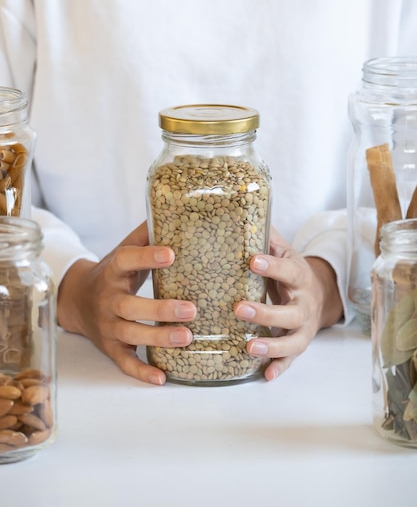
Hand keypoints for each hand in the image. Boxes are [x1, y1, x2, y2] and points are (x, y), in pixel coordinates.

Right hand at [57, 221, 195, 384]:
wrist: (77, 300)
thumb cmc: (112, 273)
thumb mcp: (123, 251)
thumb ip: (145, 236)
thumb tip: (171, 209)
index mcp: (113, 270)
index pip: (127, 261)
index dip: (147, 257)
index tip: (171, 254)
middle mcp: (108, 300)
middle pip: (131, 307)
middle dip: (161, 309)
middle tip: (191, 309)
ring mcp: (108, 326)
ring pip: (131, 334)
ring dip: (158, 338)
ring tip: (187, 337)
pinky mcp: (111, 347)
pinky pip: (125, 362)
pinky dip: (142, 371)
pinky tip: (163, 377)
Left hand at [234, 227, 342, 380]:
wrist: (317, 292)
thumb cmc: (290, 270)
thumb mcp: (283, 250)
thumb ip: (266, 236)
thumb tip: (244, 210)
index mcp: (299, 276)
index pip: (288, 270)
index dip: (272, 266)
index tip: (252, 260)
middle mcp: (304, 304)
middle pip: (291, 312)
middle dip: (267, 312)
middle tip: (240, 308)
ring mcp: (303, 327)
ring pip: (294, 341)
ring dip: (273, 345)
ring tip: (250, 346)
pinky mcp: (298, 344)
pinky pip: (291, 360)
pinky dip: (280, 368)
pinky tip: (265, 376)